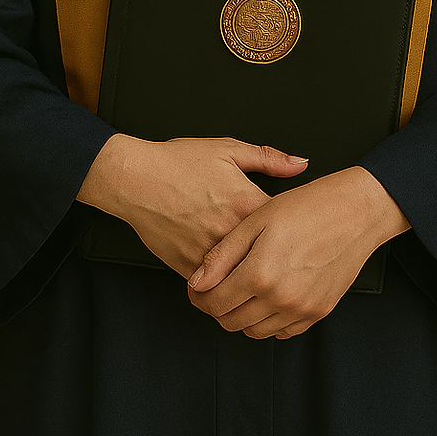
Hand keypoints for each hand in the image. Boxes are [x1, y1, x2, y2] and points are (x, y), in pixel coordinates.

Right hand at [77, 134, 308, 278]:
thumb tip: (300, 164)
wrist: (136, 179)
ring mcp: (209, 254)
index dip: (296, 229)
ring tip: (264, 276)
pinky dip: (225, 283)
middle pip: (268, 256)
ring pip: (242, 277)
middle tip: (286, 259)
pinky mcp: (189, 268)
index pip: (286, 225)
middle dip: (278, 258)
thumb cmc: (179, 162)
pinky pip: (215, 285)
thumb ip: (268, 159)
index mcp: (246, 203)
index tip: (299, 230)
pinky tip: (233, 280)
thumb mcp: (228, 150)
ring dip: (252, 276)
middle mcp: (230, 233)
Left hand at [186, 167, 409, 339]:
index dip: (198, 296)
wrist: (355, 211)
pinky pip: (282, 332)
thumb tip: (198, 282)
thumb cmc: (309, 206)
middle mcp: (281, 298)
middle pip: (231, 322)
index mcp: (261, 273)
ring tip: (242, 288)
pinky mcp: (318, 312)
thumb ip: (223, 254)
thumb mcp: (257, 219)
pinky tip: (267, 296)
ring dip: (241, 315)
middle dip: (216, 307)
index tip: (196, 287)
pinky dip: (268, 320)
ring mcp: (301, 309)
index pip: (214, 303)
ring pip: (254, 332)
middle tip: (215, 287)